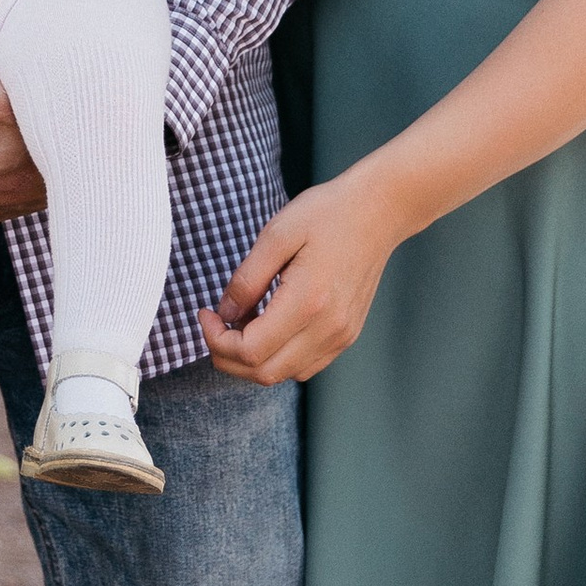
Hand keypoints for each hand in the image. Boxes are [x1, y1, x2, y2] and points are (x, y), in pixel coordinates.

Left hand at [199, 165, 404, 386]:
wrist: (378, 211)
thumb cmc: (327, 214)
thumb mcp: (276, 234)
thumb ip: (246, 279)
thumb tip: (225, 314)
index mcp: (308, 302)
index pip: (250, 351)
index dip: (217, 340)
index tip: (206, 314)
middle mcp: (328, 328)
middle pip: (264, 373)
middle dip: (228, 357)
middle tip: (215, 325)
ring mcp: (341, 335)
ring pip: (284, 374)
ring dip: (253, 359)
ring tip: (244, 321)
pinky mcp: (347, 335)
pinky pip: (305, 366)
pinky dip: (278, 357)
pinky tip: (270, 327)